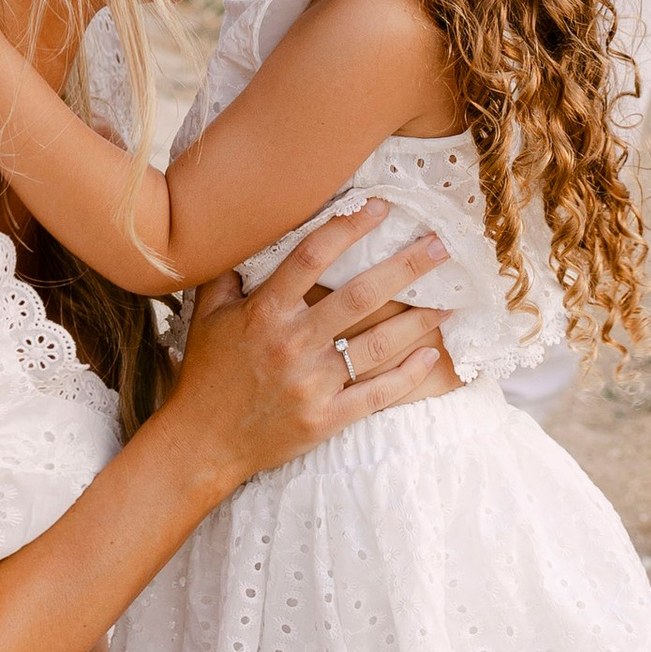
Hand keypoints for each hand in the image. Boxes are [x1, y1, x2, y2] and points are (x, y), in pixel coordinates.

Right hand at [166, 204, 453, 490]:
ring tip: (449, 300)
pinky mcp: (326, 419)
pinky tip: (432, 355)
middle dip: (405, 267)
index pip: (313, 257)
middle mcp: (292, 344)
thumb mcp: (207, 317)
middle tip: (440, 244)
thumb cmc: (206, 375)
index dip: (349, 227)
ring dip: (418, 320)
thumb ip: (229, 274)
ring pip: (377, 344)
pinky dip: (408, 375)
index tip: (381, 208)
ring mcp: (312, 384)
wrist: (202, 443)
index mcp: (264, 313)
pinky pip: (377, 394)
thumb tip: (249, 234)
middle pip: (360, 296)